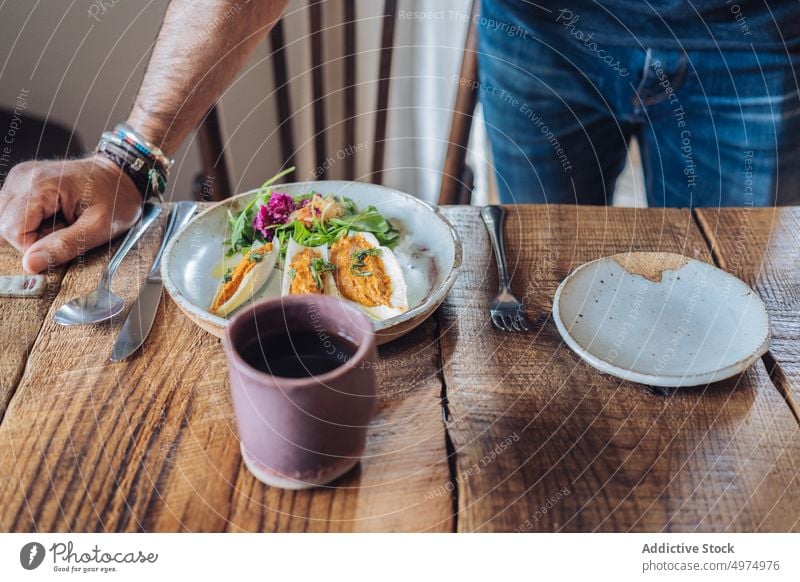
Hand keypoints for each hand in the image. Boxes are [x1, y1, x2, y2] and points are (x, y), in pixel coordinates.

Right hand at [0, 155, 142, 272]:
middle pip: (3, 224)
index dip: (34, 245)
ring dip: (30, 230)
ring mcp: (20, 177)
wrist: (122, 174)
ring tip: (60, 222)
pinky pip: (12, 212)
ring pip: (5, 220)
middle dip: (31, 238)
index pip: (11, 229)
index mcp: (40, 184)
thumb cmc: (116, 198)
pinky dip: (30, 221)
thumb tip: (31, 263)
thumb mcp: (99, 228)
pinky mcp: (21, 182)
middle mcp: (23, 177)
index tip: (62, 239)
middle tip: (63, 229)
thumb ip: (64, 246)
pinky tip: (53, 216)